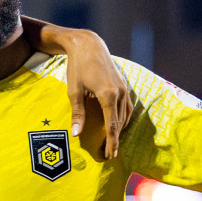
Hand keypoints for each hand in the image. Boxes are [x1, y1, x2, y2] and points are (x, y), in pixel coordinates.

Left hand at [33, 20, 132, 159]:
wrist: (88, 45)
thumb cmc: (77, 67)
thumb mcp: (74, 91)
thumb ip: (77, 114)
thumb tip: (76, 134)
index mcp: (108, 95)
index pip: (112, 125)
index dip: (111, 142)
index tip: (109, 155)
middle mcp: (119, 93)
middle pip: (120, 123)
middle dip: (115, 139)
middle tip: (109, 154)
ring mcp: (124, 88)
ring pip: (126, 115)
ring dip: (120, 130)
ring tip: (113, 142)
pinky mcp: (123, 84)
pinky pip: (127, 106)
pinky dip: (123, 118)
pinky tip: (118, 124)